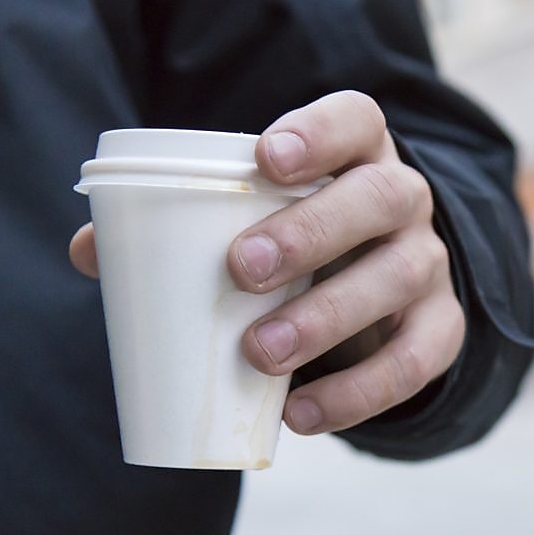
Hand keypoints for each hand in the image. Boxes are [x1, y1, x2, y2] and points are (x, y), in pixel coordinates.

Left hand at [70, 91, 466, 434]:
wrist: (377, 301)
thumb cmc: (296, 245)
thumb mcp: (254, 222)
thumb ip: (179, 228)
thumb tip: (91, 251)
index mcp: (356, 155)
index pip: (356, 121)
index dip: (318, 133)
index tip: (266, 159)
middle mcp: (404, 200)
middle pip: (382, 198)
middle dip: (313, 230)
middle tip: (243, 269)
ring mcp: (428, 263)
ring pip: (400, 276)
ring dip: (328, 316)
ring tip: (261, 353)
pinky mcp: (442, 329)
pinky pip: (416, 359)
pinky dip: (360, 392)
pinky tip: (303, 413)